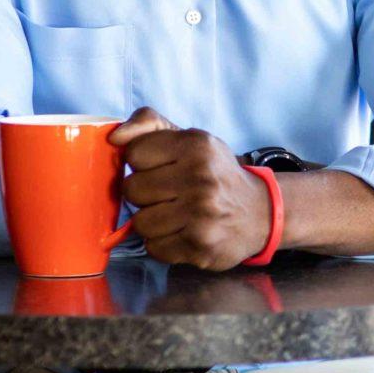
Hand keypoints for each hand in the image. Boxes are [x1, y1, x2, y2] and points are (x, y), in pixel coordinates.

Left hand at [107, 107, 273, 269]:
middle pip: (132, 189)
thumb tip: (114, 138)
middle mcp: (201, 177)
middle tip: (168, 195)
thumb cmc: (214, 173)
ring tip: (175, 215)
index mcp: (196, 145)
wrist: (259, 212)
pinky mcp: (201, 246)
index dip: (142, 163)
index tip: (161, 168)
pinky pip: (154, 247)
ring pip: (140, 223)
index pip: (134, 153)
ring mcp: (202, 214)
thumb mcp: (190, 140)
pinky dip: (163, 243)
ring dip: (153, 222)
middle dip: (144, 194)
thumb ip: (148, 124)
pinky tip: (182, 233)